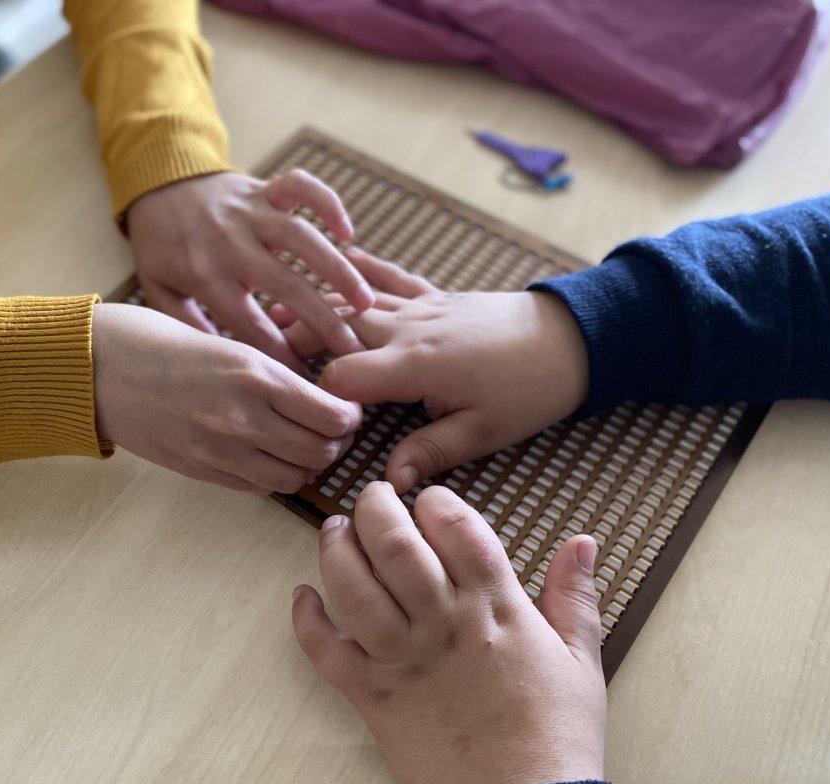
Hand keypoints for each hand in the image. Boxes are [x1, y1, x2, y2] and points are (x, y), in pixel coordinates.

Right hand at [92, 303, 360, 492]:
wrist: (98, 368)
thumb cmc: (159, 342)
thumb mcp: (228, 344)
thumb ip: (272, 375)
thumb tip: (318, 398)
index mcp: (256, 374)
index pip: (333, 416)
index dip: (349, 417)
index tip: (345, 408)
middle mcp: (243, 417)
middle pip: (321, 452)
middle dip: (335, 444)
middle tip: (332, 431)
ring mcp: (220, 449)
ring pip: (293, 477)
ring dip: (305, 465)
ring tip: (300, 446)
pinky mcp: (201, 470)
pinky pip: (258, 486)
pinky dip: (273, 476)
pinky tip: (267, 455)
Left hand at [126, 171, 374, 370]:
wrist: (156, 182)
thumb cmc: (161, 245)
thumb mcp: (160, 292)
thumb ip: (190, 326)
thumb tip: (227, 366)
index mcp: (205, 276)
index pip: (250, 326)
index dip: (280, 356)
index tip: (305, 383)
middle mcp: (231, 243)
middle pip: (286, 285)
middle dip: (323, 320)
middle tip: (352, 349)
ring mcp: (250, 212)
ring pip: (302, 237)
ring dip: (337, 269)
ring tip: (365, 301)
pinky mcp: (263, 188)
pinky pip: (300, 186)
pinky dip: (327, 203)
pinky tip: (348, 234)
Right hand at [275, 249, 589, 491]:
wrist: (574, 339)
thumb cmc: (530, 390)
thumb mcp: (484, 432)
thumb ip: (431, 452)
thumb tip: (388, 481)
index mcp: (414, 365)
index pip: (342, 375)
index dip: (310, 391)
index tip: (289, 404)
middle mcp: (408, 329)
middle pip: (335, 326)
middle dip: (294, 336)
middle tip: (255, 345)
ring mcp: (420, 307)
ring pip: (355, 298)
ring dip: (315, 302)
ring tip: (274, 307)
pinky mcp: (435, 298)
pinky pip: (389, 277)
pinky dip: (361, 269)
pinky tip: (337, 256)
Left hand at [291, 481, 605, 783]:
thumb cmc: (557, 736)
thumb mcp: (582, 660)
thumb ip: (575, 595)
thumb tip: (582, 540)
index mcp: (496, 606)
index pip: (456, 527)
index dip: (436, 501)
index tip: (428, 499)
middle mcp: (442, 622)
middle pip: (394, 543)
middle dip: (375, 507)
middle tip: (370, 498)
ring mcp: (401, 658)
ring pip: (352, 586)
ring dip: (335, 549)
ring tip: (334, 531)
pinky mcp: (371, 695)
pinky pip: (325, 650)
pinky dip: (306, 620)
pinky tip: (303, 596)